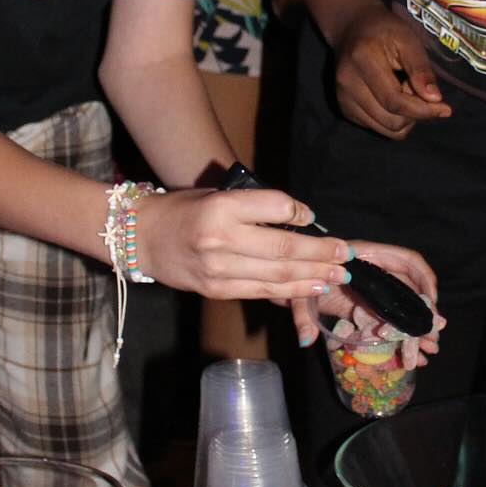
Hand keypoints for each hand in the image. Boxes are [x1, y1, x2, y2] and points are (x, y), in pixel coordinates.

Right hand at [135, 186, 351, 299]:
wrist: (141, 237)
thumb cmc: (184, 210)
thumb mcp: (217, 195)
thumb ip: (253, 207)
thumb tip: (297, 220)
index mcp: (222, 207)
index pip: (274, 207)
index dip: (299, 212)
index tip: (313, 217)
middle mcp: (221, 239)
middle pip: (283, 247)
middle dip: (320, 252)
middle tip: (345, 253)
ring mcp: (219, 269)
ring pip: (277, 275)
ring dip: (313, 275)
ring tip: (338, 273)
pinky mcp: (217, 290)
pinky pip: (261, 291)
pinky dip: (290, 291)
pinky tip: (311, 286)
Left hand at [289, 240, 443, 357]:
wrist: (286, 285)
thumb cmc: (294, 278)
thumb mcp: (298, 294)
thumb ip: (302, 314)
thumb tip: (306, 340)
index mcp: (366, 257)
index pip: (406, 259)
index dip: (423, 278)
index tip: (431, 301)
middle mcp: (376, 271)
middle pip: (411, 287)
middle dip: (424, 313)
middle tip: (433, 339)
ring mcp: (375, 290)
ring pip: (405, 306)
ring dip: (417, 328)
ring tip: (429, 351)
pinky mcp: (370, 308)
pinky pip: (392, 319)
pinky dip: (404, 335)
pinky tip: (415, 353)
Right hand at [334, 6, 452, 138]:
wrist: (352, 28)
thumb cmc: (385, 30)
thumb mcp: (408, 39)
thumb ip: (421, 68)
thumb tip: (435, 99)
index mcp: (362, 60)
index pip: (394, 101)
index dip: (423, 110)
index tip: (445, 108)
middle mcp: (347, 83)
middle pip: (391, 121)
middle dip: (415, 112)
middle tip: (418, 89)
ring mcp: (343, 99)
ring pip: (386, 130)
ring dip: (405, 118)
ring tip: (405, 92)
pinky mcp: (344, 109)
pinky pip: (377, 128)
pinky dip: (392, 119)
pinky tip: (392, 97)